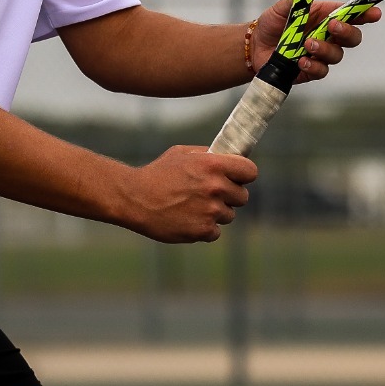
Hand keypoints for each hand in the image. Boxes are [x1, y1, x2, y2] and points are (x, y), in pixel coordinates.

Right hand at [117, 146, 256, 242]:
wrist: (134, 198)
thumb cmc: (156, 174)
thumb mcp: (181, 154)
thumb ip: (207, 156)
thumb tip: (227, 157)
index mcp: (213, 165)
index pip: (250, 172)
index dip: (244, 175)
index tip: (237, 179)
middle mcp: (216, 187)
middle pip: (242, 197)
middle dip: (229, 196)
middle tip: (210, 195)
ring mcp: (210, 211)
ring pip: (229, 215)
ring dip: (216, 213)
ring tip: (192, 207)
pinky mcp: (202, 230)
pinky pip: (215, 231)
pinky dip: (204, 228)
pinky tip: (187, 219)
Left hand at [250, 0, 381, 83]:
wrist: (255, 47)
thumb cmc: (271, 25)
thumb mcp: (280, 8)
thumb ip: (296, 1)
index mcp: (324, 16)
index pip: (350, 14)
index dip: (365, 13)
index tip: (375, 13)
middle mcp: (327, 36)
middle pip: (352, 37)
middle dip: (347, 31)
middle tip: (332, 26)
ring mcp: (321, 54)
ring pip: (338, 55)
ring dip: (325, 49)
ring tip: (306, 44)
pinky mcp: (312, 70)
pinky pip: (322, 70)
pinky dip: (313, 65)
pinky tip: (300, 61)